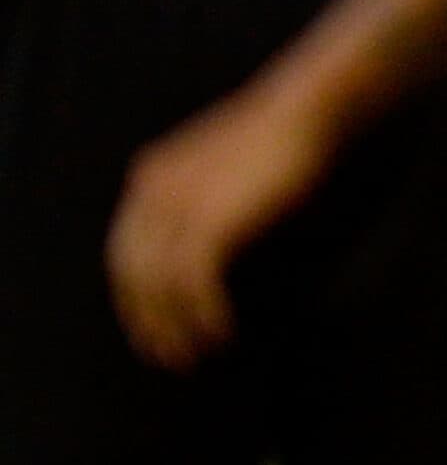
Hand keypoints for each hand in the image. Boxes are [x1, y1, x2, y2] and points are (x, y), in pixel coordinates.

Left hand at [105, 84, 331, 371]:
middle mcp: (152, 194)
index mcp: (151, 177)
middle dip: (147, 320)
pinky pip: (193, 285)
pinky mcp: (209, 224)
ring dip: (174, 327)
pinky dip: (204, 315)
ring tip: (195, 354)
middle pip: (132, 275)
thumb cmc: (280, 132)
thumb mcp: (221, 161)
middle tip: (167, 355)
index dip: (135, 295)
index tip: (153, 325)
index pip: (125, 252)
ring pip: (159, 287)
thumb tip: (202, 237)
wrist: (305, 109)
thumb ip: (199, 192)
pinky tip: (221, 331)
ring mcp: (177, 209)